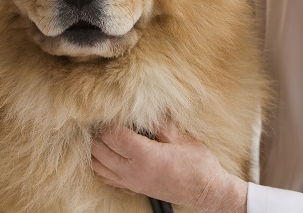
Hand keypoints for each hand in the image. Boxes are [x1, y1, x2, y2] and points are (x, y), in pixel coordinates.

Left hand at [91, 121, 247, 212]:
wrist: (205, 192)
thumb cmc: (198, 164)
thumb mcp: (182, 138)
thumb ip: (160, 124)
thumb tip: (146, 109)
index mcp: (144, 155)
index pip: (112, 135)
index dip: (109, 121)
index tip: (113, 111)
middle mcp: (132, 170)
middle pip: (99, 149)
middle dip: (100, 133)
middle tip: (109, 120)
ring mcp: (130, 182)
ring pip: (97, 165)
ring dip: (97, 149)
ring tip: (107, 135)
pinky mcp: (132, 188)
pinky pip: (105, 177)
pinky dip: (101, 164)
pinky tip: (110, 154)